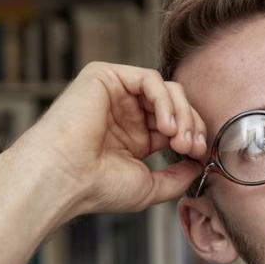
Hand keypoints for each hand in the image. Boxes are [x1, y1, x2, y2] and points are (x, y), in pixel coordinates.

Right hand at [11, 62, 208, 216]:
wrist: (64, 179)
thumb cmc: (97, 187)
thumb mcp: (149, 186)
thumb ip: (177, 176)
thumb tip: (199, 165)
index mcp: (135, 136)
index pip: (177, 124)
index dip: (194, 135)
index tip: (201, 154)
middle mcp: (126, 113)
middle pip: (175, 103)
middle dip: (192, 124)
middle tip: (193, 146)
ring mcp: (115, 94)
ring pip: (166, 89)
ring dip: (181, 113)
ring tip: (178, 138)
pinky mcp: (104, 77)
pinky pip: (148, 78)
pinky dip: (164, 100)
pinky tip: (165, 125)